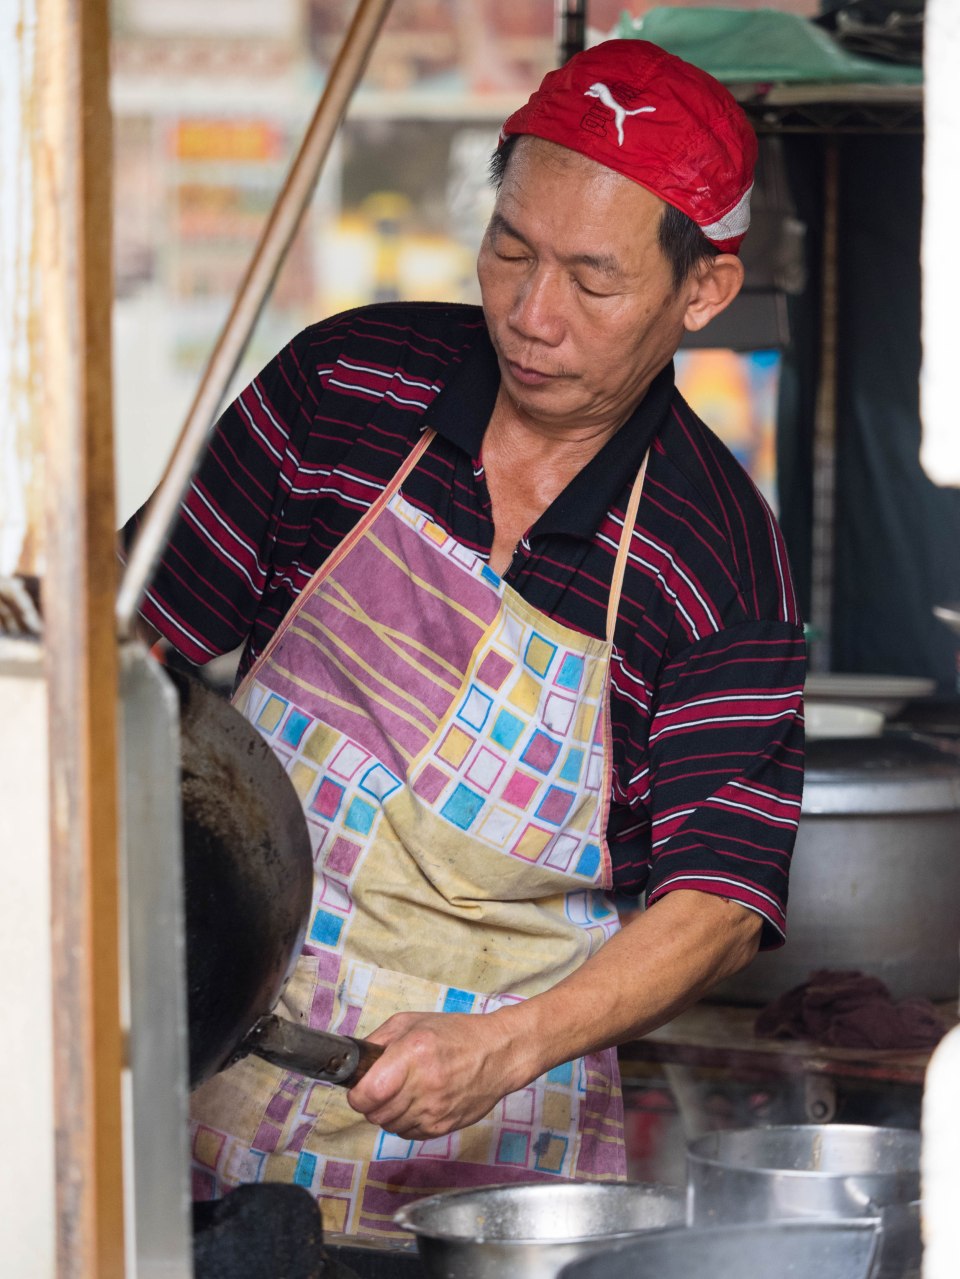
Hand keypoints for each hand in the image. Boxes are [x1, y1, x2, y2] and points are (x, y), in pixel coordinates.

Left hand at [345, 1010, 524, 1140]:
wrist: (497, 1053)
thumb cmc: (456, 1034)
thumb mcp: (411, 1022)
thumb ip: (377, 1041)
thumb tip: (353, 1062)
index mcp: (413, 1054)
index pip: (368, 1093)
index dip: (357, 1094)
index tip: (359, 1088)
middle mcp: (423, 1084)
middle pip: (375, 1115)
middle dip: (371, 1103)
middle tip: (381, 1088)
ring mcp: (434, 1110)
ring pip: (389, 1127)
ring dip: (389, 1113)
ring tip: (403, 1093)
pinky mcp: (443, 1127)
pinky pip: (408, 1134)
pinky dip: (406, 1122)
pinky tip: (417, 1103)